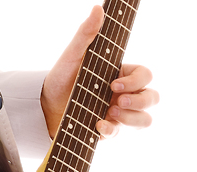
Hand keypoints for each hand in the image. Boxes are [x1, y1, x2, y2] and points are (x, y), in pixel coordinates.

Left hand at [41, 5, 158, 138]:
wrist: (44, 107)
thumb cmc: (61, 78)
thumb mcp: (72, 56)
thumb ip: (86, 35)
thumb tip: (97, 9)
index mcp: (122, 74)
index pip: (145, 75)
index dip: (136, 81)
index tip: (114, 84)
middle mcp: (124, 95)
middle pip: (152, 98)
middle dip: (140, 101)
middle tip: (118, 101)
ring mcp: (117, 114)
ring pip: (144, 121)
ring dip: (133, 119)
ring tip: (111, 114)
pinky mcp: (106, 130)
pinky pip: (119, 134)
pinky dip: (111, 131)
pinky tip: (97, 126)